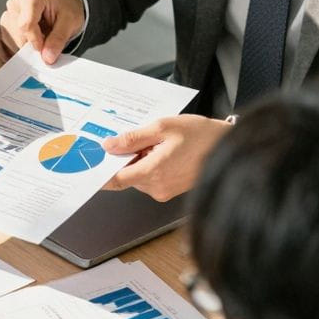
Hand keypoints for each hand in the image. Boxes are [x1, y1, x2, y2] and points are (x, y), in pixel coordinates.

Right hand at [0, 0, 85, 63]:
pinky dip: (22, 45)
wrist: (63, 5)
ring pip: (11, 38)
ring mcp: (9, 12)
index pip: (26, 24)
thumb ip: (58, 39)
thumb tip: (47, 58)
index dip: (36, 41)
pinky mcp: (6, 23)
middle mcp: (16, 1)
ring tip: (42, 36)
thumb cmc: (66, 9)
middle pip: (18, 32)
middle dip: (32, 44)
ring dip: (27, 45)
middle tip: (47, 40)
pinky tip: (33, 39)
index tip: (46, 48)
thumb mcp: (71, 22)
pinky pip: (9, 41)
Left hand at [101, 116, 231, 201]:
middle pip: (127, 175)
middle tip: (133, 138)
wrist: (229, 145)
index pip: (115, 180)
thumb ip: (133, 138)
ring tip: (158, 142)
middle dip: (125, 158)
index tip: (89, 167)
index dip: (100, 173)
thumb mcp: (162, 127)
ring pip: (139, 176)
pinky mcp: (171, 190)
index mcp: (153, 173)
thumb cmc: (201, 135)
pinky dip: (150, 164)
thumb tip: (109, 146)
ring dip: (139, 159)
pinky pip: (151, 177)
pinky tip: (164, 149)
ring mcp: (165, 191)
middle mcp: (157, 188)